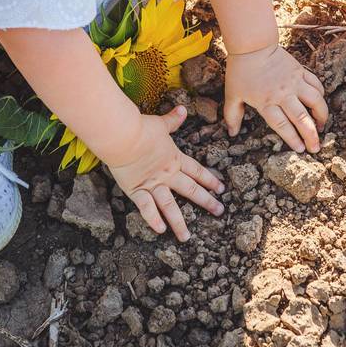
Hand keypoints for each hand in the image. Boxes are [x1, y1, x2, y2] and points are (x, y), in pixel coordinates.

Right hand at [108, 106, 224, 240]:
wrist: (124, 136)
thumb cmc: (141, 128)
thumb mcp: (160, 123)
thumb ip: (172, 120)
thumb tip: (182, 108)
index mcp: (174, 158)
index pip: (196, 171)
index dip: (209, 179)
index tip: (221, 188)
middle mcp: (167, 174)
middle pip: (190, 190)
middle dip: (206, 201)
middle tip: (219, 212)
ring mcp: (153, 184)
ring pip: (170, 206)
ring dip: (179, 222)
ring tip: (186, 237)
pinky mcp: (137, 190)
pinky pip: (147, 208)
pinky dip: (153, 219)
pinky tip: (160, 230)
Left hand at [224, 43, 327, 152]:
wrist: (252, 45)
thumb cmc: (240, 71)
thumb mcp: (232, 95)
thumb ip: (232, 115)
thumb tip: (232, 133)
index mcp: (266, 102)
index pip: (283, 125)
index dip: (293, 139)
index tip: (300, 149)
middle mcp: (283, 94)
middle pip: (301, 119)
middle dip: (311, 136)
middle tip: (316, 148)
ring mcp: (294, 82)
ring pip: (315, 102)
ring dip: (321, 116)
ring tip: (322, 126)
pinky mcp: (300, 71)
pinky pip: (316, 84)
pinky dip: (321, 95)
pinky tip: (319, 103)